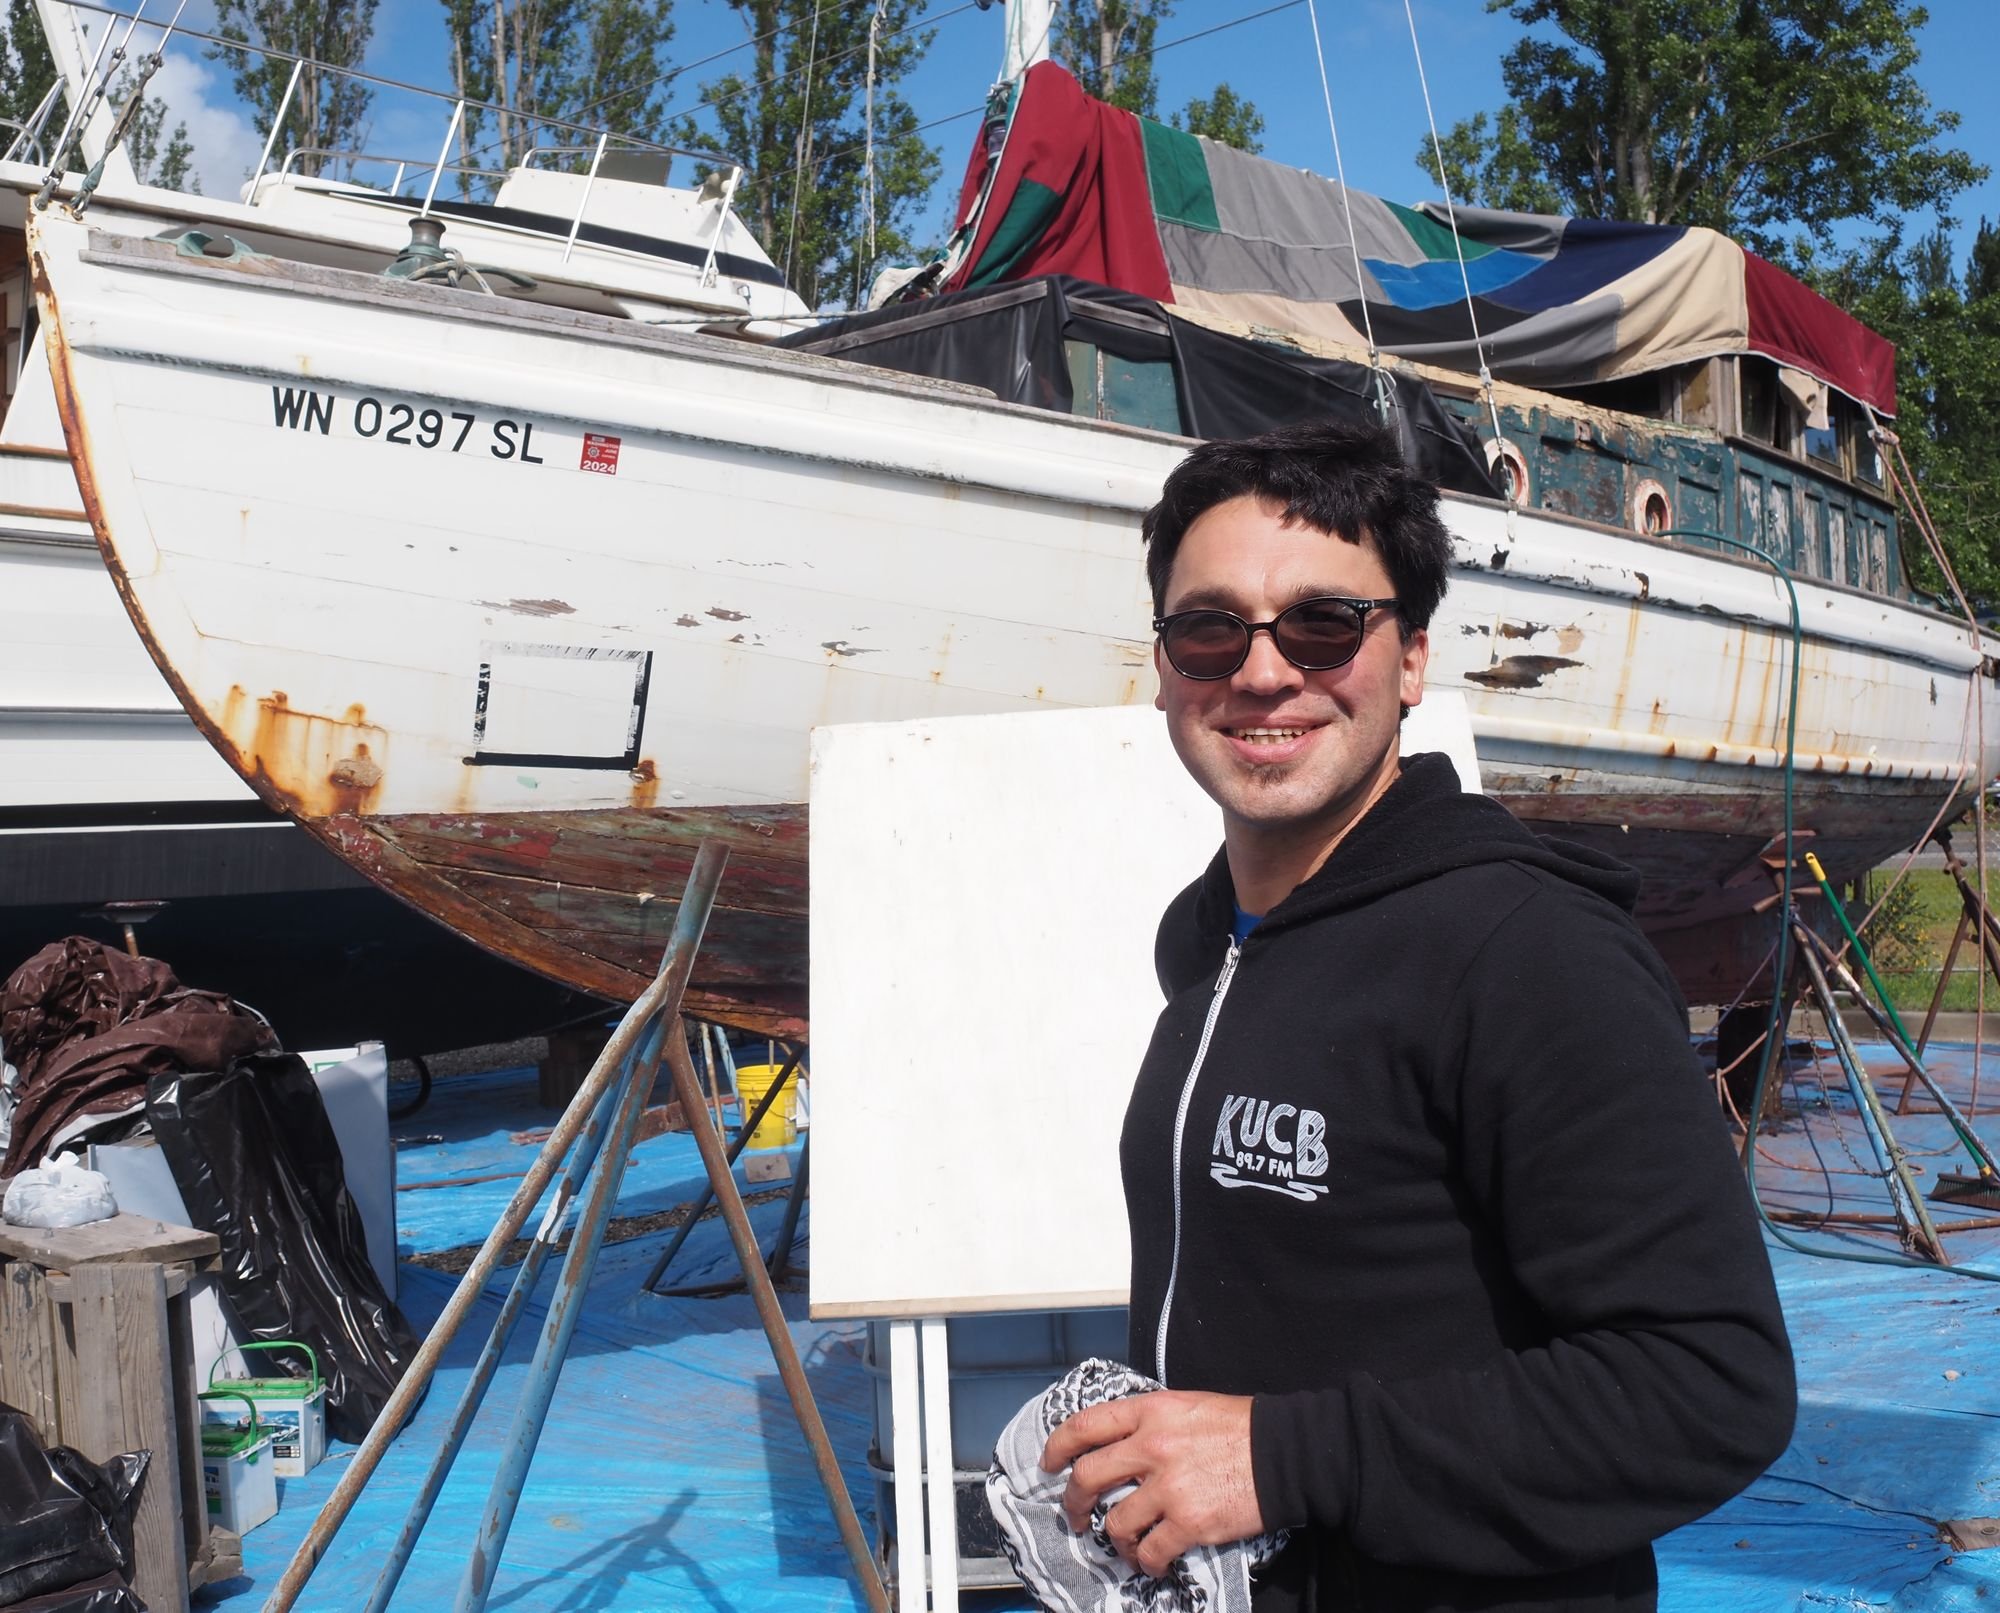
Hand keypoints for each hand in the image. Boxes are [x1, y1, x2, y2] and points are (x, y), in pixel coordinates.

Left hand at [1039, 1390, 1262, 1577]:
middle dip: (1074, 1502)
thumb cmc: (1241, 1427)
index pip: (1085, 1424)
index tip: (1049, 1463)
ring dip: (1115, 1541)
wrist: (1285, 1453)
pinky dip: (1147, 1562)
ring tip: (1126, 1546)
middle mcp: (1152, 1446)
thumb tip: (1124, 1443)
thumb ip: (1152, 1422)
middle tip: (1075, 1515)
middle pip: (1088, 1477)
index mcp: (1150, 1412)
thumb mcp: (1188, 1406)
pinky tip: (1153, 1562)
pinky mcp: (1189, 1521)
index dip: (1058, 1446)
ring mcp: (1168, 1486)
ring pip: (1116, 1523)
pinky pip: (1151, 1551)